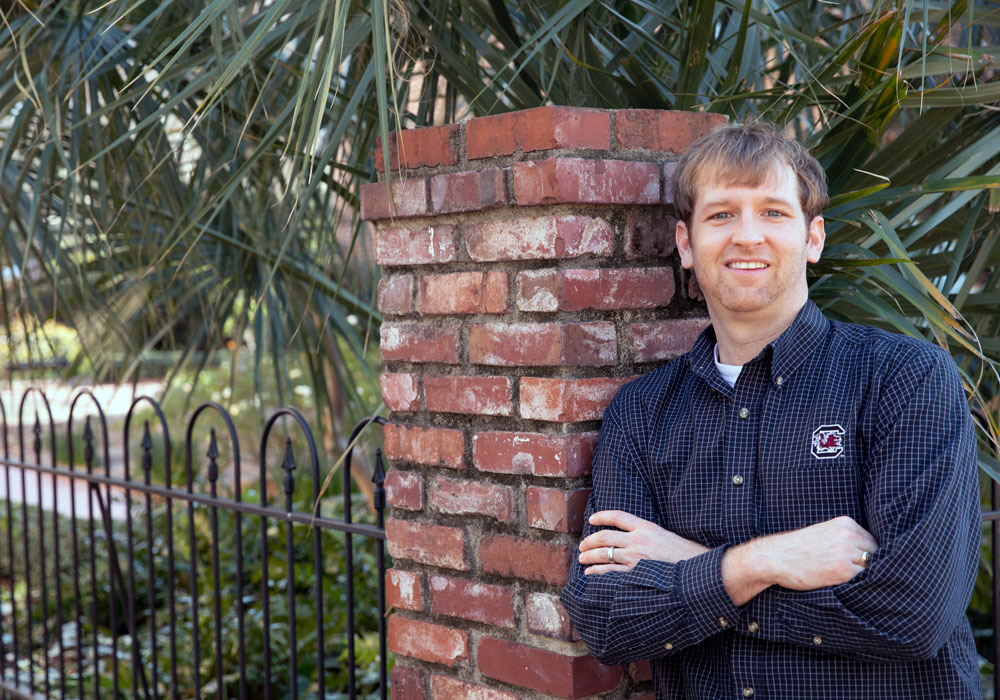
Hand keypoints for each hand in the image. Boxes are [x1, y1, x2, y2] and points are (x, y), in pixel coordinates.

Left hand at [578, 510, 709, 574]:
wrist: (698, 571)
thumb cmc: (686, 554)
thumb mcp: (666, 536)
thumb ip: (648, 535)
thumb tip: (631, 539)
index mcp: (646, 527)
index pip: (618, 516)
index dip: (602, 516)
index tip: (592, 519)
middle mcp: (638, 540)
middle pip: (605, 537)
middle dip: (589, 541)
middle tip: (582, 546)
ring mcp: (636, 558)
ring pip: (605, 554)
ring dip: (589, 556)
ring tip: (582, 559)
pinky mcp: (636, 574)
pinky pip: (610, 573)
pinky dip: (597, 572)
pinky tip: (590, 573)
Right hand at [723, 516, 878, 604]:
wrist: (772, 558)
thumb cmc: (796, 551)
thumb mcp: (823, 535)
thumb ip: (844, 540)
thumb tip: (869, 558)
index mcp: (845, 523)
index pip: (871, 542)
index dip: (867, 557)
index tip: (858, 566)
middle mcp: (848, 534)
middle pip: (875, 554)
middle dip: (867, 566)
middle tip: (853, 577)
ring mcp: (846, 551)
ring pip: (871, 568)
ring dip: (863, 577)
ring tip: (846, 582)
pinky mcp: (842, 570)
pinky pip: (863, 580)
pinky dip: (858, 585)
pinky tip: (843, 586)